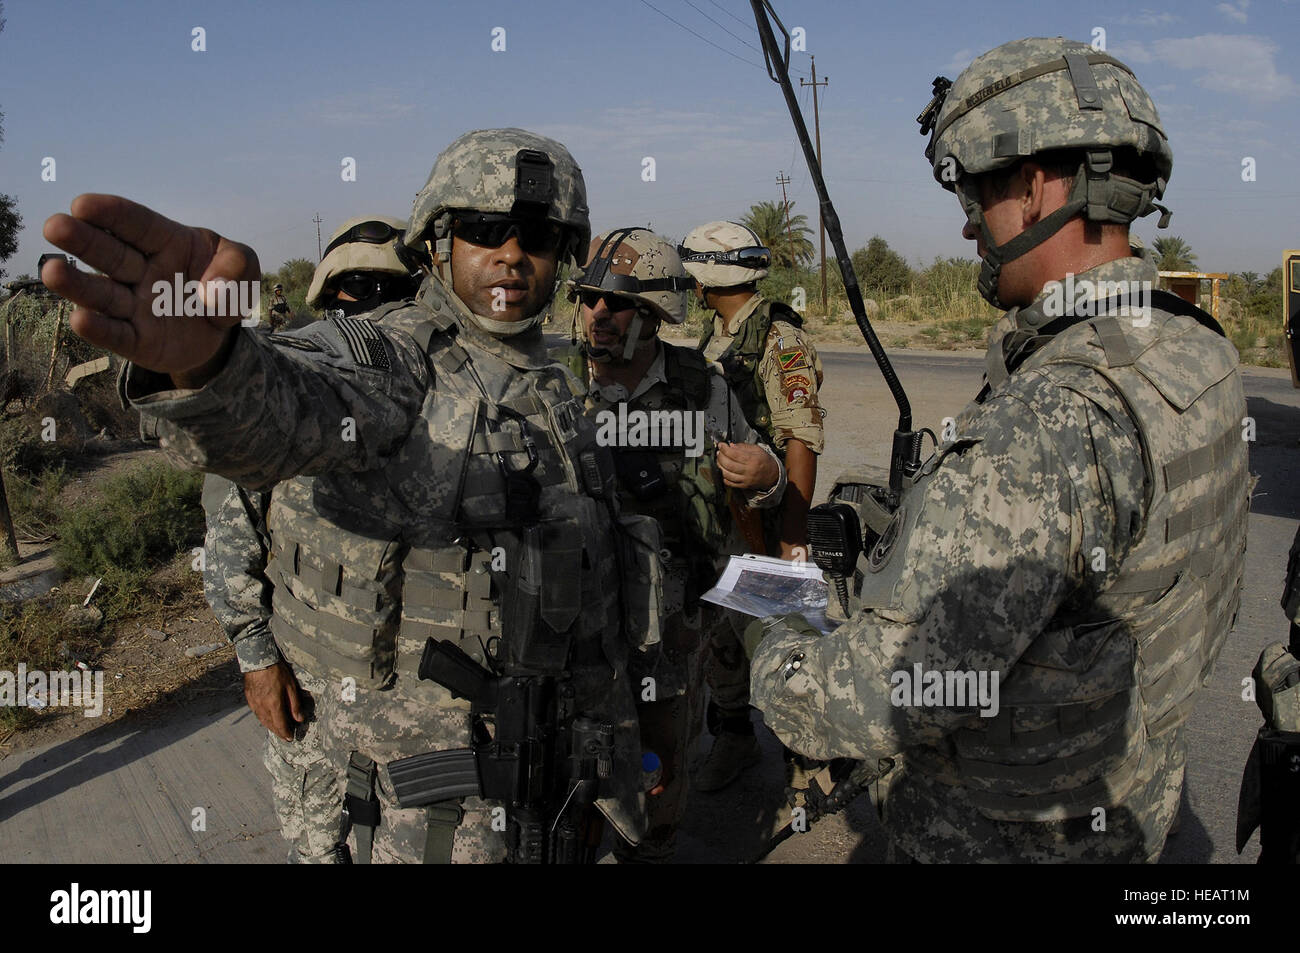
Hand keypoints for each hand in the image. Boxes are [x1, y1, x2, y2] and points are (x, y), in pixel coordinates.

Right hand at [42, 194, 258, 374]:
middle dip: (82, 240)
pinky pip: (117, 334)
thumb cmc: (224, 283)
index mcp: (165, 241)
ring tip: (52, 271)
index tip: (83, 204)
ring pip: (103, 294)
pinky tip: (80, 320)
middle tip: (54, 226)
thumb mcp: (244, 265)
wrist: (220, 331)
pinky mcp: (136, 340)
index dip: (111, 213)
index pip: (136, 223)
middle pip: (110, 254)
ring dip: (78, 284)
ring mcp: (135, 305)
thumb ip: (237, 264)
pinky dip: (100, 329)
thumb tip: (213, 291)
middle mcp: (141, 270)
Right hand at [243, 662, 305, 741]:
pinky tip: (267, 719)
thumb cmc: (277, 671)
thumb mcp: (290, 686)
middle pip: (270, 724)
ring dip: (270, 727)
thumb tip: (299, 719)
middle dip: (278, 732)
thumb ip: (294, 704)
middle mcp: (262, 707)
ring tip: (277, 730)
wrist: (258, 660)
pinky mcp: (249, 699)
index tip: (290, 738)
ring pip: (262, 720)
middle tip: (285, 736)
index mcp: (273, 704)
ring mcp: (254, 703)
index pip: (280, 724)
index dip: (285, 733)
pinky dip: (263, 719)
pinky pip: (257, 714)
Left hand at [716, 441, 778, 490]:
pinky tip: (723, 470)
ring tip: (719, 460)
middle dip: (720, 457)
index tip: (721, 445)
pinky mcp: (743, 486)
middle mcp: (749, 470)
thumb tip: (731, 445)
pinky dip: (723, 476)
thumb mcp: (757, 450)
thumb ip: (744, 447)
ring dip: (720, 466)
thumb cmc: (764, 461)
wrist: (772, 475)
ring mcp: (746, 479)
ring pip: (727, 474)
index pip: (735, 454)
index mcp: (753, 460)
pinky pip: (729, 483)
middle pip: (729, 465)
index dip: (725, 449)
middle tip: (719, 452)